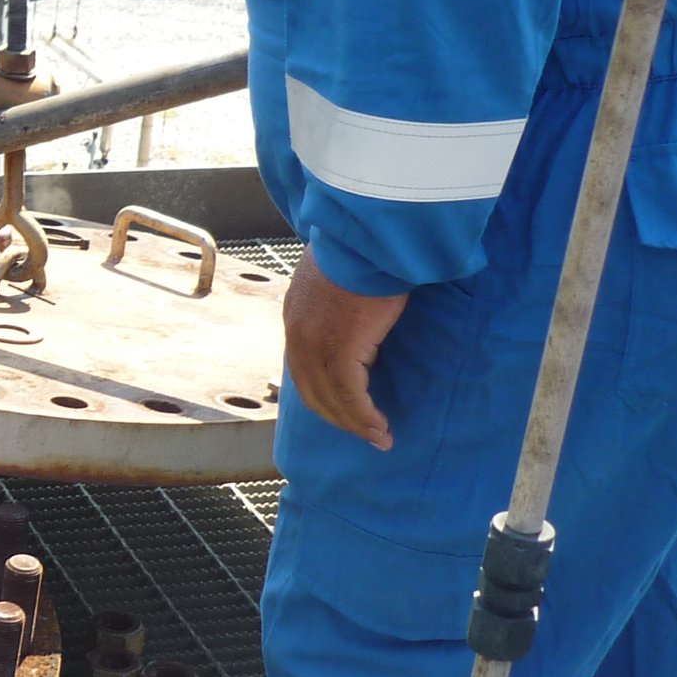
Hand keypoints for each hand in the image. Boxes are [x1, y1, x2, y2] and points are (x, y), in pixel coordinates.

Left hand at [282, 250, 407, 451]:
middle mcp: (298, 336)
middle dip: (338, 417)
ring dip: (355, 424)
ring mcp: (316, 346)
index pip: (302, 368)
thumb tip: (356, 311)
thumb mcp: (338, 276)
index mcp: (295, 317)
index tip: (343, 409)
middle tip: (363, 433)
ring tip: (378, 438)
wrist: (367, 238)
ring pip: (332, 400)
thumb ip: (338, 301)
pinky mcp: (340, 352)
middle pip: (312, 391)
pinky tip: (380, 428)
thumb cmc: (362, 250)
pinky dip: (365, 417)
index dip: (322, 393)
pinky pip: (351, 397)